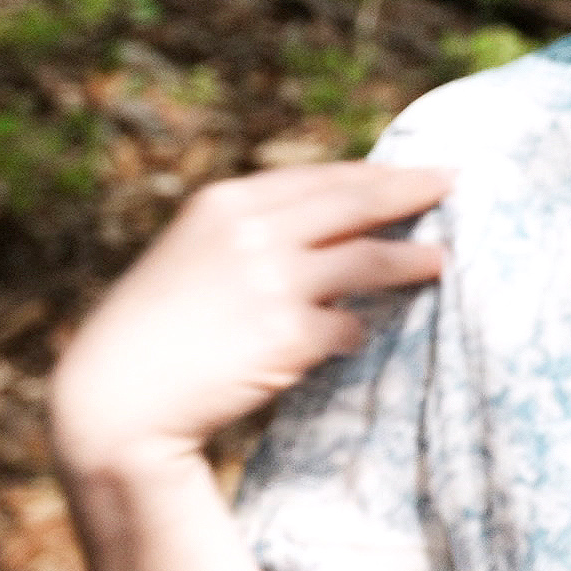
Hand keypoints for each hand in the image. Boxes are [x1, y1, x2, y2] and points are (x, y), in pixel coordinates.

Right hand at [49, 160, 453, 483]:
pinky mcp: (287, 335)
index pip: (321, 177)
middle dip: (412, 192)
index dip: (375, 174)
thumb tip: (332, 225)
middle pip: (357, 202)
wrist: (115, 397)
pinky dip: (357, 331)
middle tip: (456, 185)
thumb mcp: (192, 256)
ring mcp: (272, 282)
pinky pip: (348, 328)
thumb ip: (254, 232)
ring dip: (413, 261)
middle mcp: (252, 232)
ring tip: (444, 261)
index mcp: (225, 203)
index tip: (415, 172)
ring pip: (369, 260)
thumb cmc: (153, 331)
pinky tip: (358, 337)